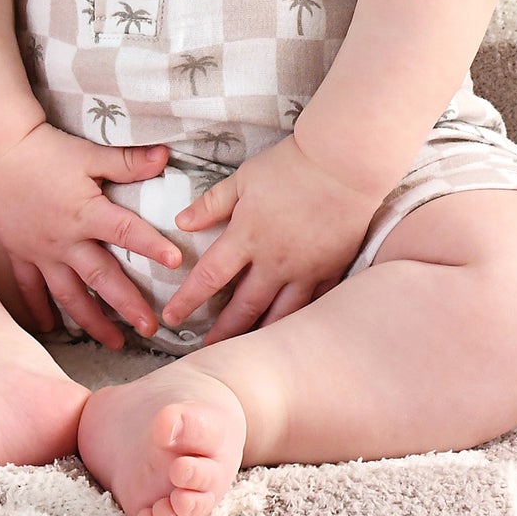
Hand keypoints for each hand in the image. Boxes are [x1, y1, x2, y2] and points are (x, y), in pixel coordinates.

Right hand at [0, 123, 185, 351]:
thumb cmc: (43, 150)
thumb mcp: (88, 153)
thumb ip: (126, 161)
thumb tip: (164, 156)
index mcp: (86, 214)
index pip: (128, 233)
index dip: (153, 247)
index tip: (177, 263)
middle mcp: (65, 240)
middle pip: (101, 279)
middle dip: (127, 306)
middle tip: (150, 328)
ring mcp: (41, 251)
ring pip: (68, 294)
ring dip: (92, 321)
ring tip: (113, 342)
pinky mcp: (20, 252)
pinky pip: (30, 288)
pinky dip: (39, 309)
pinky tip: (51, 328)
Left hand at [158, 130, 387, 343]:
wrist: (344, 162)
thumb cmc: (291, 164)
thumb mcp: (244, 178)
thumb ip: (212, 203)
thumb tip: (181, 222)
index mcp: (247, 235)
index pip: (209, 277)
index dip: (188, 300)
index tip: (171, 318)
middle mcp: (274, 261)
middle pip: (242, 307)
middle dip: (222, 332)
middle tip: (207, 351)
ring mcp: (304, 270)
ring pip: (278, 316)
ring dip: (259, 336)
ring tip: (246, 353)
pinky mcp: (331, 270)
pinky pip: (312, 306)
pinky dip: (298, 322)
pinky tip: (289, 333)